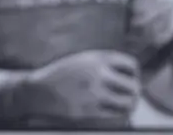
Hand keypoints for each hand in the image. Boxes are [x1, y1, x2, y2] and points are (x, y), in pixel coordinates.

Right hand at [17, 50, 140, 124]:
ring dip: (130, 104)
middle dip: (134, 91)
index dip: (134, 73)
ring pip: (128, 102)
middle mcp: (97, 74)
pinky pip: (116, 114)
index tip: (130, 78)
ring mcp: (94, 93)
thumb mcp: (81, 60)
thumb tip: (129, 74)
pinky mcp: (90, 110)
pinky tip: (116, 112)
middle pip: (133, 85)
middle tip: (132, 94)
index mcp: (96, 58)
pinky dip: (120, 114)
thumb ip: (103, 63)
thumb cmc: (61, 75)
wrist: (38, 91)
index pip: (130, 64)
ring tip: (127, 105)